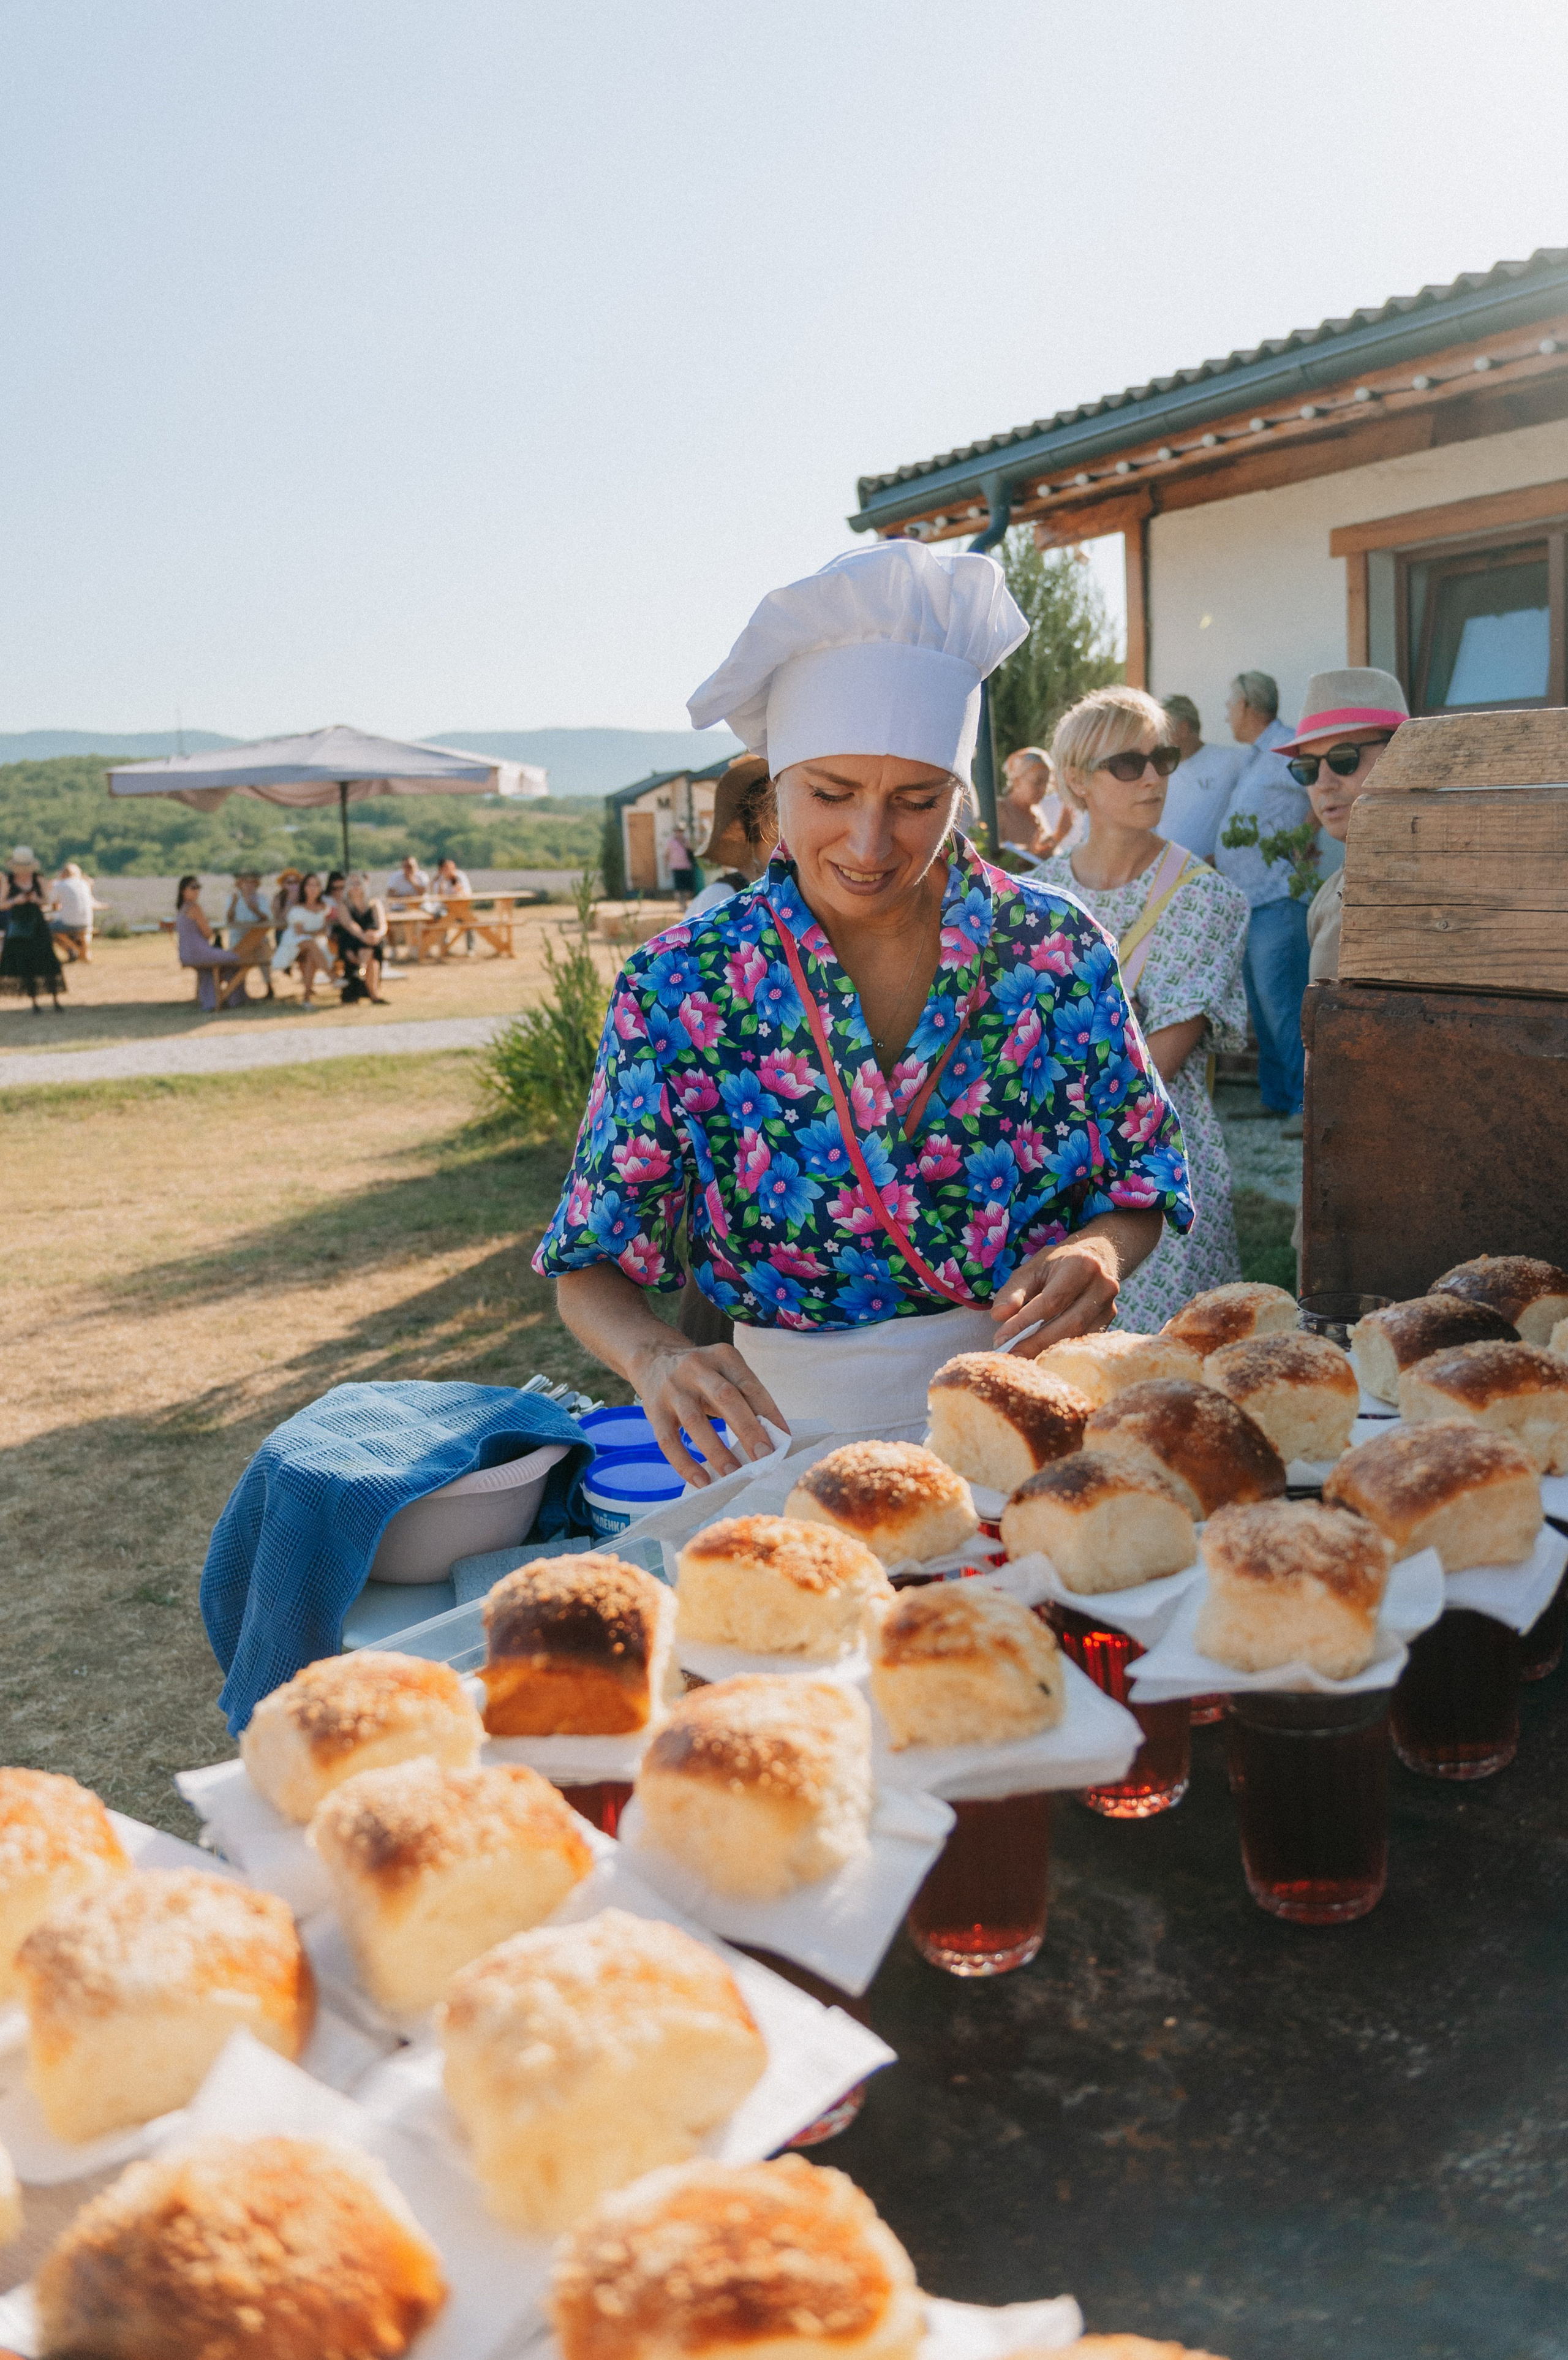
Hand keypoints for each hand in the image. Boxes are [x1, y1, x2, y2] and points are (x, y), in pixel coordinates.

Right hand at [627, 1339, 788, 1486]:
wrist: (653, 1357)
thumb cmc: (701, 1373)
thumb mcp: (724, 1371)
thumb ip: (744, 1396)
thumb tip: (771, 1436)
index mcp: (722, 1356)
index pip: (750, 1385)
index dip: (769, 1412)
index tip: (784, 1439)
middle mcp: (697, 1368)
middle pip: (725, 1398)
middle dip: (748, 1429)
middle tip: (764, 1458)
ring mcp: (673, 1389)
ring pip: (696, 1422)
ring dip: (717, 1451)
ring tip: (735, 1474)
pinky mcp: (653, 1410)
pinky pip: (668, 1441)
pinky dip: (685, 1463)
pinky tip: (703, 1481)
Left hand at [988, 1231, 1122, 1355]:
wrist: (1096, 1257)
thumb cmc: (1058, 1264)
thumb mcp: (1033, 1268)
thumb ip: (1014, 1291)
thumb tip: (998, 1315)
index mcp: (1081, 1265)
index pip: (1051, 1301)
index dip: (1025, 1322)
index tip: (1002, 1339)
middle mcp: (1102, 1286)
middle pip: (1069, 1324)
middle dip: (1037, 1343)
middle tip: (1011, 1356)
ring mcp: (1110, 1306)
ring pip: (1079, 1337)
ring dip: (1049, 1351)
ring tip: (1023, 1360)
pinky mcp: (1110, 1322)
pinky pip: (1085, 1342)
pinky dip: (1062, 1351)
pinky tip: (1043, 1358)